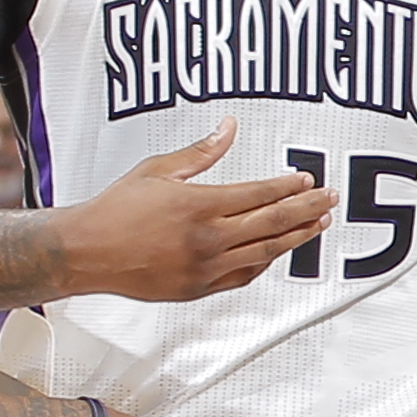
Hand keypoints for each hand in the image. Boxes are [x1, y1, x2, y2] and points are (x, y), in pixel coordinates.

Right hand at [67, 121, 329, 298]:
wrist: (86, 252)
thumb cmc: (116, 209)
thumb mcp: (157, 169)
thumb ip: (200, 152)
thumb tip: (229, 128)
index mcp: (200, 205)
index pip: (260, 194)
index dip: (289, 187)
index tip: (308, 180)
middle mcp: (208, 239)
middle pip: (273, 223)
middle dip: (307, 210)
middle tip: (330, 200)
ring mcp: (205, 268)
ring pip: (265, 252)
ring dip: (296, 238)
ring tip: (318, 225)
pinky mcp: (198, 289)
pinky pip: (243, 276)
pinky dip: (265, 262)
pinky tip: (277, 250)